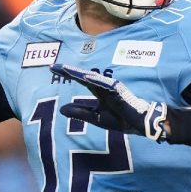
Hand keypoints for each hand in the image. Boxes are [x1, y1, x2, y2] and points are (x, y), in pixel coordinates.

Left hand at [50, 64, 167, 140]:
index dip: (67, 74)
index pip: (80, 80)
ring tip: (65, 69)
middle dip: (68, 71)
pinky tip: (85, 78)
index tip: (52, 69)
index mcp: (98, 91)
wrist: (138, 124)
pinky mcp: (118, 91)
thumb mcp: (95, 117)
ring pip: (91, 78)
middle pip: (82, 76)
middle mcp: (102, 86)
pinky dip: (95, 81)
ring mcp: (110, 87)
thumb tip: (62, 109)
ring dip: (78, 74)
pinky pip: (105, 85)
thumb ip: (80, 112)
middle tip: (52, 67)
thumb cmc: (120, 119)